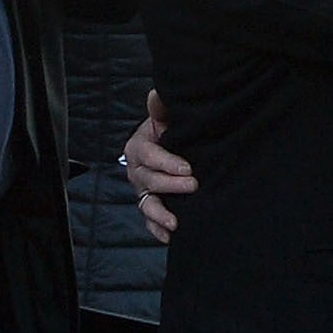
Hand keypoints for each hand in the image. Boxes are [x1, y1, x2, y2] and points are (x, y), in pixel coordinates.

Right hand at [127, 91, 194, 243]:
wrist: (176, 145)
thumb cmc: (172, 130)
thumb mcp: (166, 116)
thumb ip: (162, 107)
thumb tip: (156, 95)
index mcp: (139, 146)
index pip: (148, 154)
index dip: (166, 162)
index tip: (187, 168)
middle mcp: (138, 170)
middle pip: (149, 180)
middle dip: (170, 185)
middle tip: (194, 186)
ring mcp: (144, 190)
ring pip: (147, 204)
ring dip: (160, 214)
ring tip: (175, 222)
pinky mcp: (152, 205)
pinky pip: (150, 221)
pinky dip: (158, 230)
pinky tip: (170, 237)